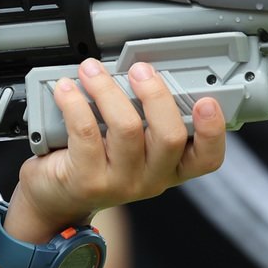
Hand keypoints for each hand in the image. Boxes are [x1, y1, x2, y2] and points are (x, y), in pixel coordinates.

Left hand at [9, 58, 225, 238]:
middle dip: (155, 94)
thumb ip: (143, 116)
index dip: (213, 131)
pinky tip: (66, 90)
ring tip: (91, 71)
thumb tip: (137, 72)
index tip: (207, 101)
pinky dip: (75, 103)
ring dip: (107, 90)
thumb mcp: (128, 144)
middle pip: (169, 136)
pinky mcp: (88, 181)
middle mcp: (150, 178)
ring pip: (127, 128)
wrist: (54, 197)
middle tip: (139, 69)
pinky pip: (86, 132)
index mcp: (169, 167)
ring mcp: (120, 183)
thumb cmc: (93, 163)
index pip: (207, 157)